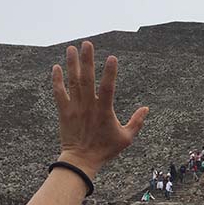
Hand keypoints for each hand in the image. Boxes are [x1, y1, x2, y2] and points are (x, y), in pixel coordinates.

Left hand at [52, 42, 147, 177]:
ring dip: (72, 64)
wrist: (81, 160)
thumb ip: (137, 122)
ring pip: (73, 82)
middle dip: (87, 60)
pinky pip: (59, 93)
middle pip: (87, 78)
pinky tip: (57, 67)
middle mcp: (88, 105)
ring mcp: (75, 107)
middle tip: (87, 44)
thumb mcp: (126, 138)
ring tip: (72, 48)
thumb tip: (146, 108)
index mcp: (104, 110)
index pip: (108, 87)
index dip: (110, 72)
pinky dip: (57, 80)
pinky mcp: (64, 112)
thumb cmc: (105, 149)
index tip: (112, 57)